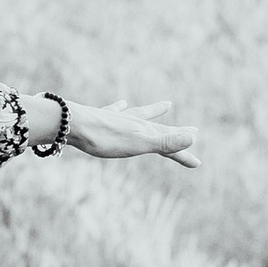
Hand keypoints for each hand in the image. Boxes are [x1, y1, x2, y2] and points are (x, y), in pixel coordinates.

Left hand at [65, 96, 198, 169]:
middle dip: (175, 133)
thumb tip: (194, 137)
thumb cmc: (104, 137)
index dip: (182, 152)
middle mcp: (132, 122)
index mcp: (142, 131)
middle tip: (193, 131)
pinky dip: (121, 108)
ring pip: (140, 115)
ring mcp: (116, 118)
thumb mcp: (138, 143)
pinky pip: (114, 111)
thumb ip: (164, 142)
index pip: (169, 142)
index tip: (197, 162)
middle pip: (159, 129)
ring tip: (166, 105)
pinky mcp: (98, 117)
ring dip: (154, 112)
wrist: (70, 124)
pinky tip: (121, 104)